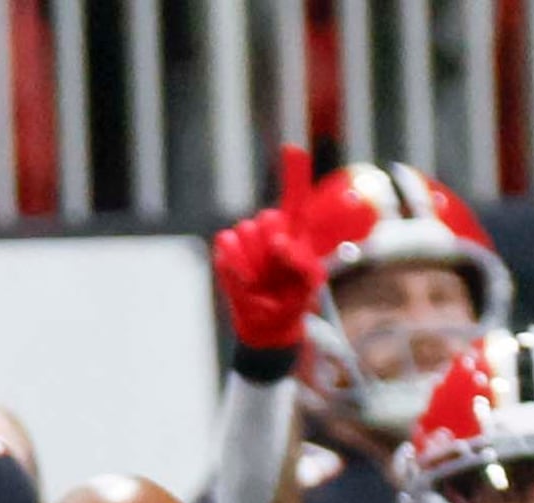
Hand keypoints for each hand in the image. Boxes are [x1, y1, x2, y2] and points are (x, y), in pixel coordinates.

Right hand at [211, 144, 327, 353]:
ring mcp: (246, 236)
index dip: (295, 174)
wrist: (266, 324)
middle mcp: (270, 228)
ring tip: (264, 280)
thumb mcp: (307, 286)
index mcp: (295, 234)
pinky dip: (236, 266)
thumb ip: (301, 263)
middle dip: (274, 247)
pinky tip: (246, 280)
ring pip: (247, 232)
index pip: (296, 200)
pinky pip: (227, 244)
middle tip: (279, 274)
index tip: (293, 148)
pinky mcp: (226, 248)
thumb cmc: (291, 301)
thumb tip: (281, 241)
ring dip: (256, 262)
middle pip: (269, 219)